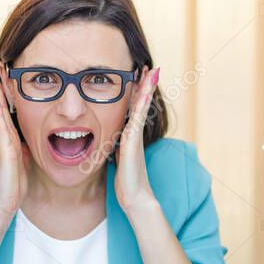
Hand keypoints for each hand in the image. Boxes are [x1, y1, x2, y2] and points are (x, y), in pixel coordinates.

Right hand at [0, 70, 28, 216]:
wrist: (4, 201)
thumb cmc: (14, 184)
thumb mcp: (25, 160)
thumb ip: (26, 148)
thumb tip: (31, 140)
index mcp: (12, 137)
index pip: (9, 110)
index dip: (7, 93)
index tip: (6, 76)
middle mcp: (6, 135)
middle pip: (0, 105)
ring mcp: (3, 139)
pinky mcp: (4, 146)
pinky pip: (0, 122)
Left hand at [114, 66, 158, 216]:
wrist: (135, 197)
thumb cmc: (126, 183)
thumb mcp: (118, 161)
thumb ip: (116, 151)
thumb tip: (110, 148)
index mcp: (129, 135)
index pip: (133, 108)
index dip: (137, 93)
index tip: (138, 77)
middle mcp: (134, 132)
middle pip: (141, 103)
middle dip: (145, 85)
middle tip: (150, 67)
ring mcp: (135, 135)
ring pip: (142, 106)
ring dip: (147, 88)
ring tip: (152, 71)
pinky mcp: (133, 140)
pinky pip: (137, 116)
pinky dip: (142, 101)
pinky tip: (145, 89)